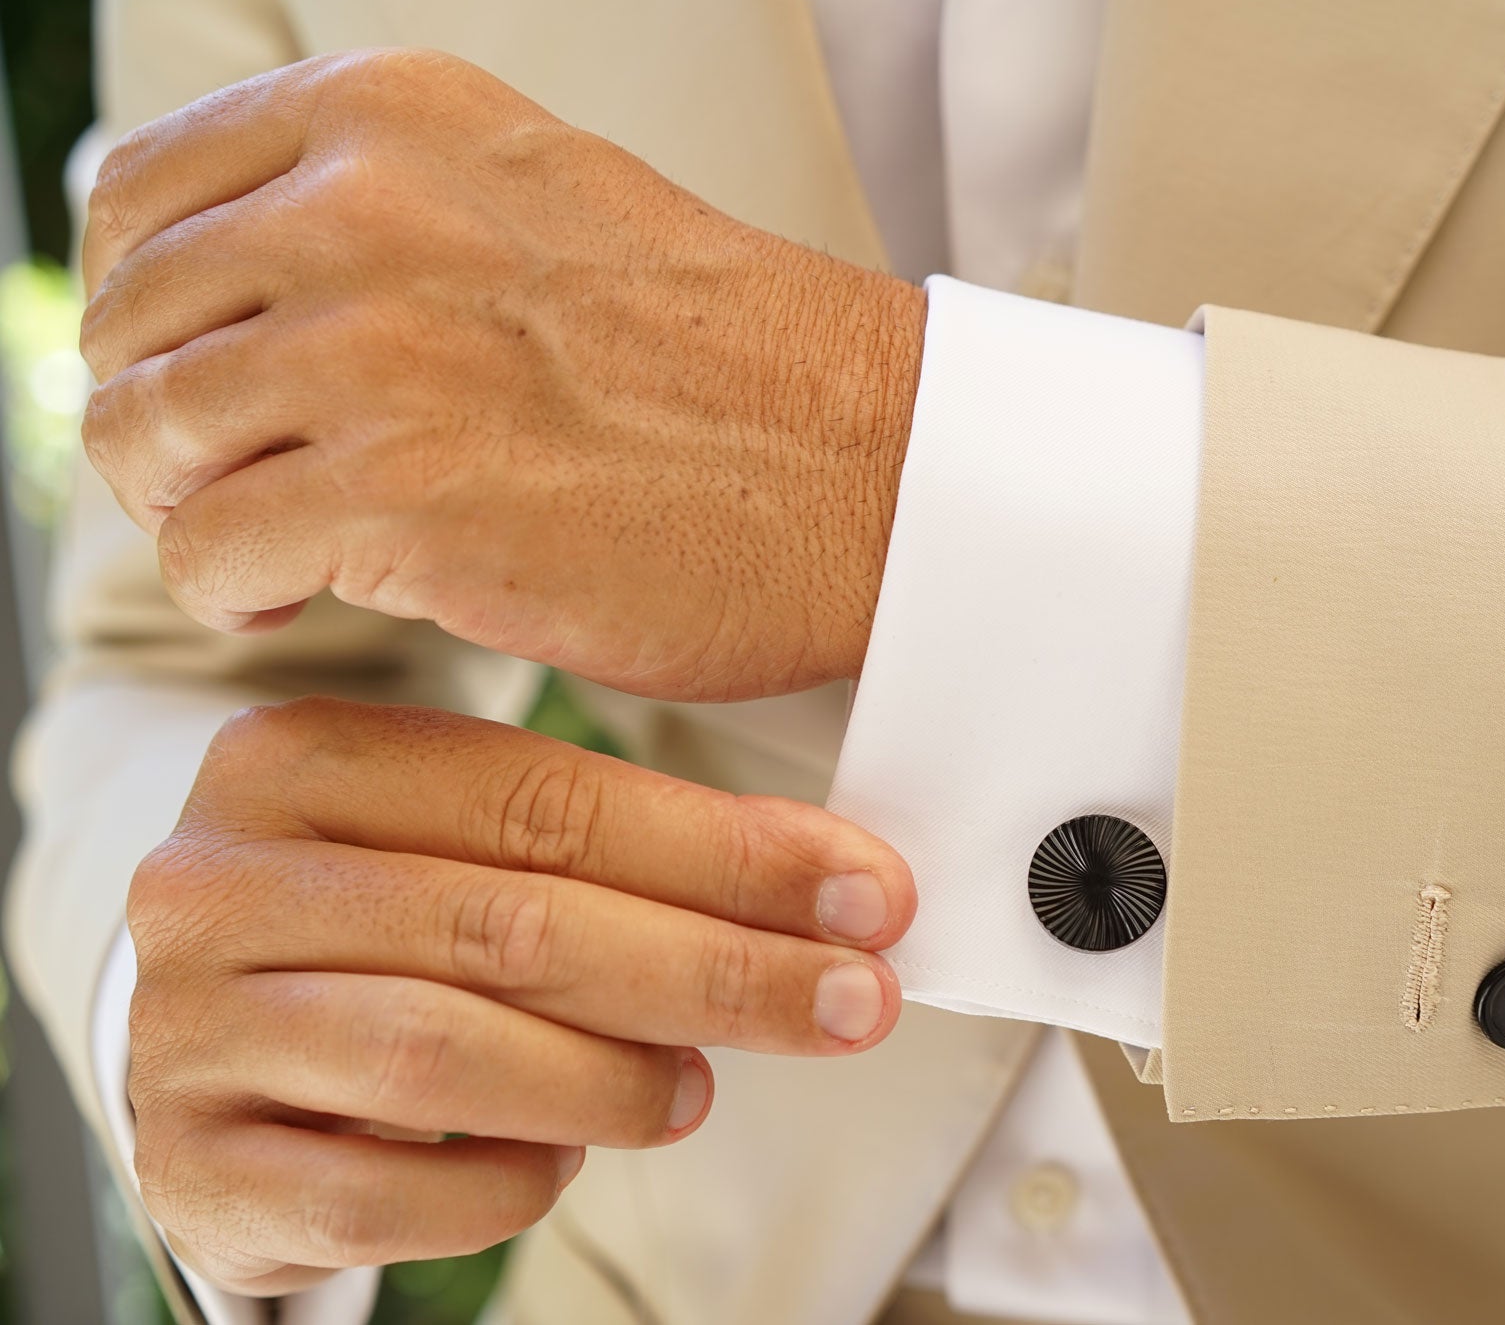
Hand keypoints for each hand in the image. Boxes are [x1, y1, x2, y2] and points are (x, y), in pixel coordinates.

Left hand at [79, 49, 924, 701]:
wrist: (868, 468)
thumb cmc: (728, 365)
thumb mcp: (540, 202)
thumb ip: (382, 216)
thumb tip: (237, 294)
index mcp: (394, 118)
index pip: (140, 196)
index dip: (150, 309)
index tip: (207, 379)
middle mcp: (363, 211)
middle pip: (128, 327)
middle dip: (173, 425)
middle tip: (255, 483)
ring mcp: (376, 353)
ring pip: (146, 439)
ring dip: (199, 513)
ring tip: (287, 544)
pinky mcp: (399, 498)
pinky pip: (206, 558)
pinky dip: (238, 596)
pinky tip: (313, 597)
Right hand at [126, 697, 912, 1293]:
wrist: (220, 1058)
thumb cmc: (384, 933)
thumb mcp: (471, 849)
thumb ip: (618, 853)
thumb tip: (836, 892)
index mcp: (297, 760)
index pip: (545, 799)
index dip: (726, 854)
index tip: (865, 894)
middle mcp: (217, 881)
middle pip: (513, 924)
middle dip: (715, 970)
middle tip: (848, 1003)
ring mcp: (188, 1027)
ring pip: (444, 1054)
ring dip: (612, 1083)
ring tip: (692, 1092)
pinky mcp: (192, 1164)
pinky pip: (378, 1196)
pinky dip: (505, 1184)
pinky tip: (561, 1161)